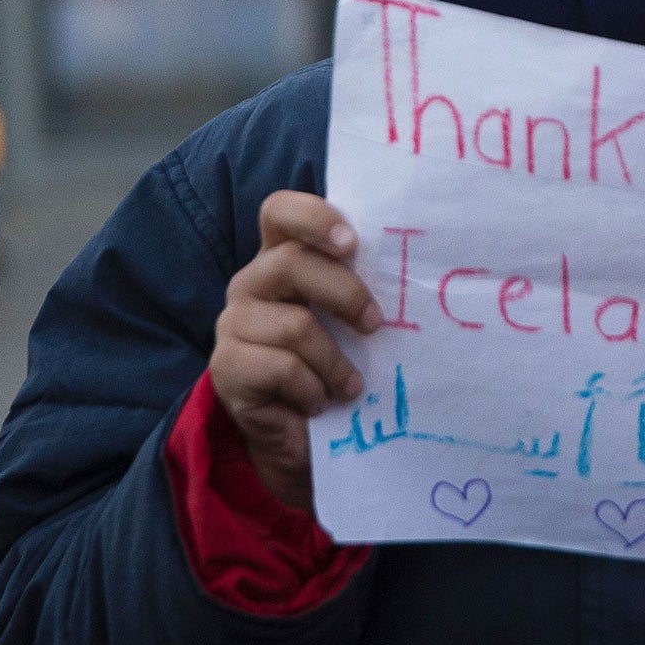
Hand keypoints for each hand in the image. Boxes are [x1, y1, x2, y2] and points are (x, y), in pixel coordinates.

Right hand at [209, 190, 381, 512]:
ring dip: (335, 362)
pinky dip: (313, 389)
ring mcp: (233, 323)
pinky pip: (282, 369)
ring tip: (352, 385)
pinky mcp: (227, 367)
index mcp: (282, 256)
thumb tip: (417, 273)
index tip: (352, 243)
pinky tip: (320, 402)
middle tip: (376, 324)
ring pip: (295, 325)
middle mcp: (252, 282)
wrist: (300, 433)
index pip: (279, 211)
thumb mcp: (350, 318)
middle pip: (291, 263)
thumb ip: (364, 285)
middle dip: (345, 294)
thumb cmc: (336, 360)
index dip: (313, 217)